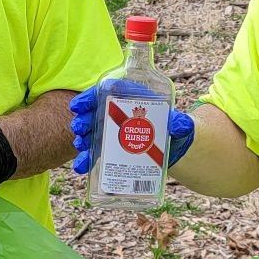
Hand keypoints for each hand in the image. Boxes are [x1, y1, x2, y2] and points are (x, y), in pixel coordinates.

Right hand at [69, 83, 194, 174]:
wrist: (173, 148)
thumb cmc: (174, 128)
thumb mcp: (178, 123)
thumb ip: (179, 123)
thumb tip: (179, 125)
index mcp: (131, 98)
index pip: (107, 92)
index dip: (90, 97)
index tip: (79, 106)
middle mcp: (118, 113)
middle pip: (94, 111)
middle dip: (84, 119)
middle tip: (80, 128)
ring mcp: (112, 130)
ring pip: (92, 131)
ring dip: (83, 138)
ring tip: (81, 145)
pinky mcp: (112, 148)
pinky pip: (96, 152)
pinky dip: (87, 159)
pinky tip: (82, 167)